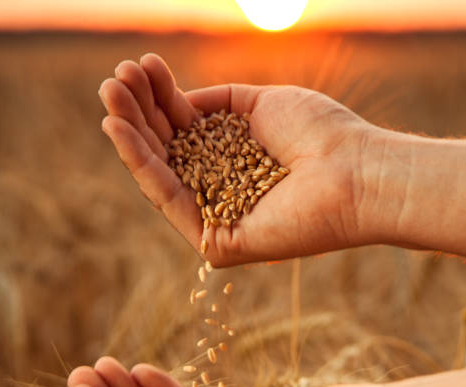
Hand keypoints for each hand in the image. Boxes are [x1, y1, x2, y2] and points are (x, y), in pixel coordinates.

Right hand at [98, 54, 374, 265]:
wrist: (356, 172)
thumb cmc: (321, 134)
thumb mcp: (259, 104)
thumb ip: (216, 103)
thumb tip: (178, 101)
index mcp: (234, 161)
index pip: (186, 131)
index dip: (161, 99)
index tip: (143, 65)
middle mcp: (222, 191)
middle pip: (168, 152)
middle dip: (139, 112)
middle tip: (114, 78)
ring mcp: (217, 218)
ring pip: (161, 175)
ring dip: (131, 134)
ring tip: (109, 94)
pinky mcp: (216, 242)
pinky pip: (170, 200)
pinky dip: (143, 164)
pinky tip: (120, 130)